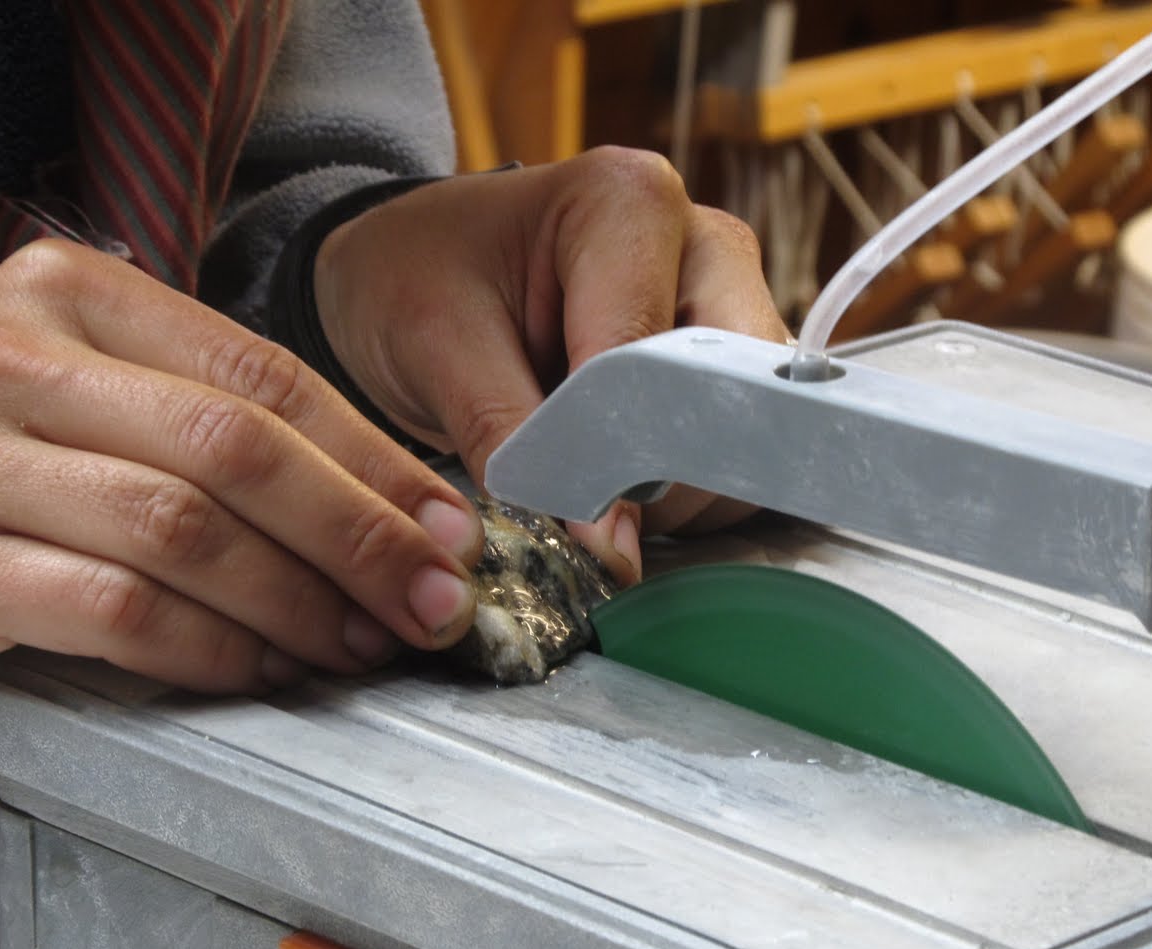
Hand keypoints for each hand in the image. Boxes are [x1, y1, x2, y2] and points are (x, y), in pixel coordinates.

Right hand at [0, 241, 482, 694]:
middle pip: (241, 450)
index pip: (267, 376)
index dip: (378, 460)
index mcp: (73, 293)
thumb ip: (194, 418)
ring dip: (297, 603)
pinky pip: (114, 611)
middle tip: (433, 602)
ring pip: (186, 531)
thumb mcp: (67, 389)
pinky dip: (208, 649)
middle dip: (362, 537)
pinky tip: (257, 672)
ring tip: (356, 645)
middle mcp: (18, 355)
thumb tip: (376, 501)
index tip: (450, 526)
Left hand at [313, 147, 787, 583]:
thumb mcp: (438, 347)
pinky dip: (677, 496)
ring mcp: (729, 309)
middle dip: (658, 470)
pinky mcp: (728, 371)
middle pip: (729, 395)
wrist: (408, 272)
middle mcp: (706, 245)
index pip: (652, 355)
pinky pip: (735, 463)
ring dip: (669, 491)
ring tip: (582, 472)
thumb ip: (513, 434)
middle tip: (579, 496)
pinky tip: (610, 477)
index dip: (615, 447)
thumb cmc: (417, 280)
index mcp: (633, 202)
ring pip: (743, 440)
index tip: (573, 510)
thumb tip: (605, 543)